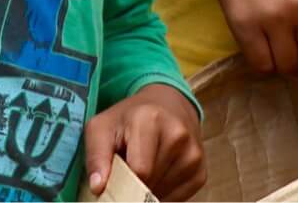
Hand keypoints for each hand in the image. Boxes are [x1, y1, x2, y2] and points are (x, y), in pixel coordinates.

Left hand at [84, 83, 204, 200]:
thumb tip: (98, 187)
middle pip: (151, 184)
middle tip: (126, 170)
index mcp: (151, 120)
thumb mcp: (102, 127)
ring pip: (163, 193)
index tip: (111, 181)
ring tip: (142, 168)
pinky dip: (163, 193)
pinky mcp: (201, 170)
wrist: (165, 104)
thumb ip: (96, 156)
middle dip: (133, 185)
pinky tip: (157, 174)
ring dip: (148, 189)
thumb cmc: (128, 118)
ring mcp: (194, 153)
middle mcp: (178, 135)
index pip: (139, 171)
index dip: (121, 183)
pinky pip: (178, 198)